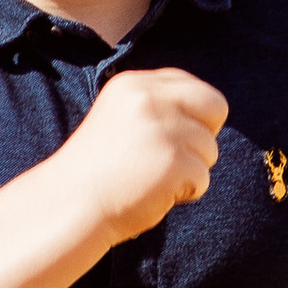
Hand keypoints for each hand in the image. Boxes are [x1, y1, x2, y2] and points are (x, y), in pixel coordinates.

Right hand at [59, 66, 227, 241]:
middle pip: (216, 106)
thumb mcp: (123, 118)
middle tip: (177, 157)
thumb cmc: (99, 168)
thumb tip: (210, 112)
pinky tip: (154, 193)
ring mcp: (163, 129)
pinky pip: (202, 179)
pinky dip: (185, 193)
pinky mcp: (174, 162)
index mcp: (135, 84)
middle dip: (206, 134)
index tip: (169, 137)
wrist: (71, 203)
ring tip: (152, 177)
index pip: (193, 87)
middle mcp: (150, 98)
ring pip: (210, 149)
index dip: (192, 116)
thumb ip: (158, 106)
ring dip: (190, 170)